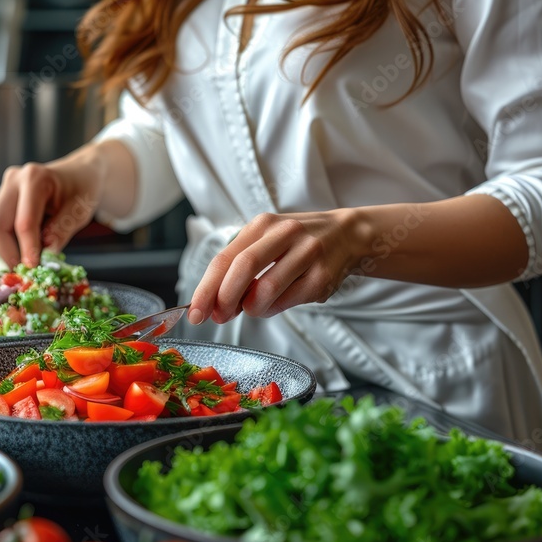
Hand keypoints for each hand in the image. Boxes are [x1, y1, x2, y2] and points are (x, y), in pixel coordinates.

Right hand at [0, 153, 104, 267]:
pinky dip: (11, 242)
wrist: (80, 173)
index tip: (33, 270)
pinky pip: (0, 226)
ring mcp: (6, 188)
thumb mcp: (80, 210)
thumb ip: (62, 231)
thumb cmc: (83, 188)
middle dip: (9, 253)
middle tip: (26, 272)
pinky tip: (28, 249)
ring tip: (30, 262)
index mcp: (35, 178)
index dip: (27, 250)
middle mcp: (14, 180)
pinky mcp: (3, 198)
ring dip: (8, 249)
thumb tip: (46, 256)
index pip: (24, 222)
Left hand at [188, 210, 361, 324]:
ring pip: (267, 289)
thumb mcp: (266, 243)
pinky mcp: (322, 276)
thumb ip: (240, 269)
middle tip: (218, 317)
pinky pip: (288, 301)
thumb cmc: (296, 243)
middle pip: (243, 268)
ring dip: (252, 308)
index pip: (224, 258)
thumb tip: (215, 304)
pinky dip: (274, 309)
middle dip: (224, 299)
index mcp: (262, 225)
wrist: (346, 235)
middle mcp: (284, 233)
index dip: (206, 288)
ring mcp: (306, 253)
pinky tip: (274, 305)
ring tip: (251, 309)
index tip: (195, 312)